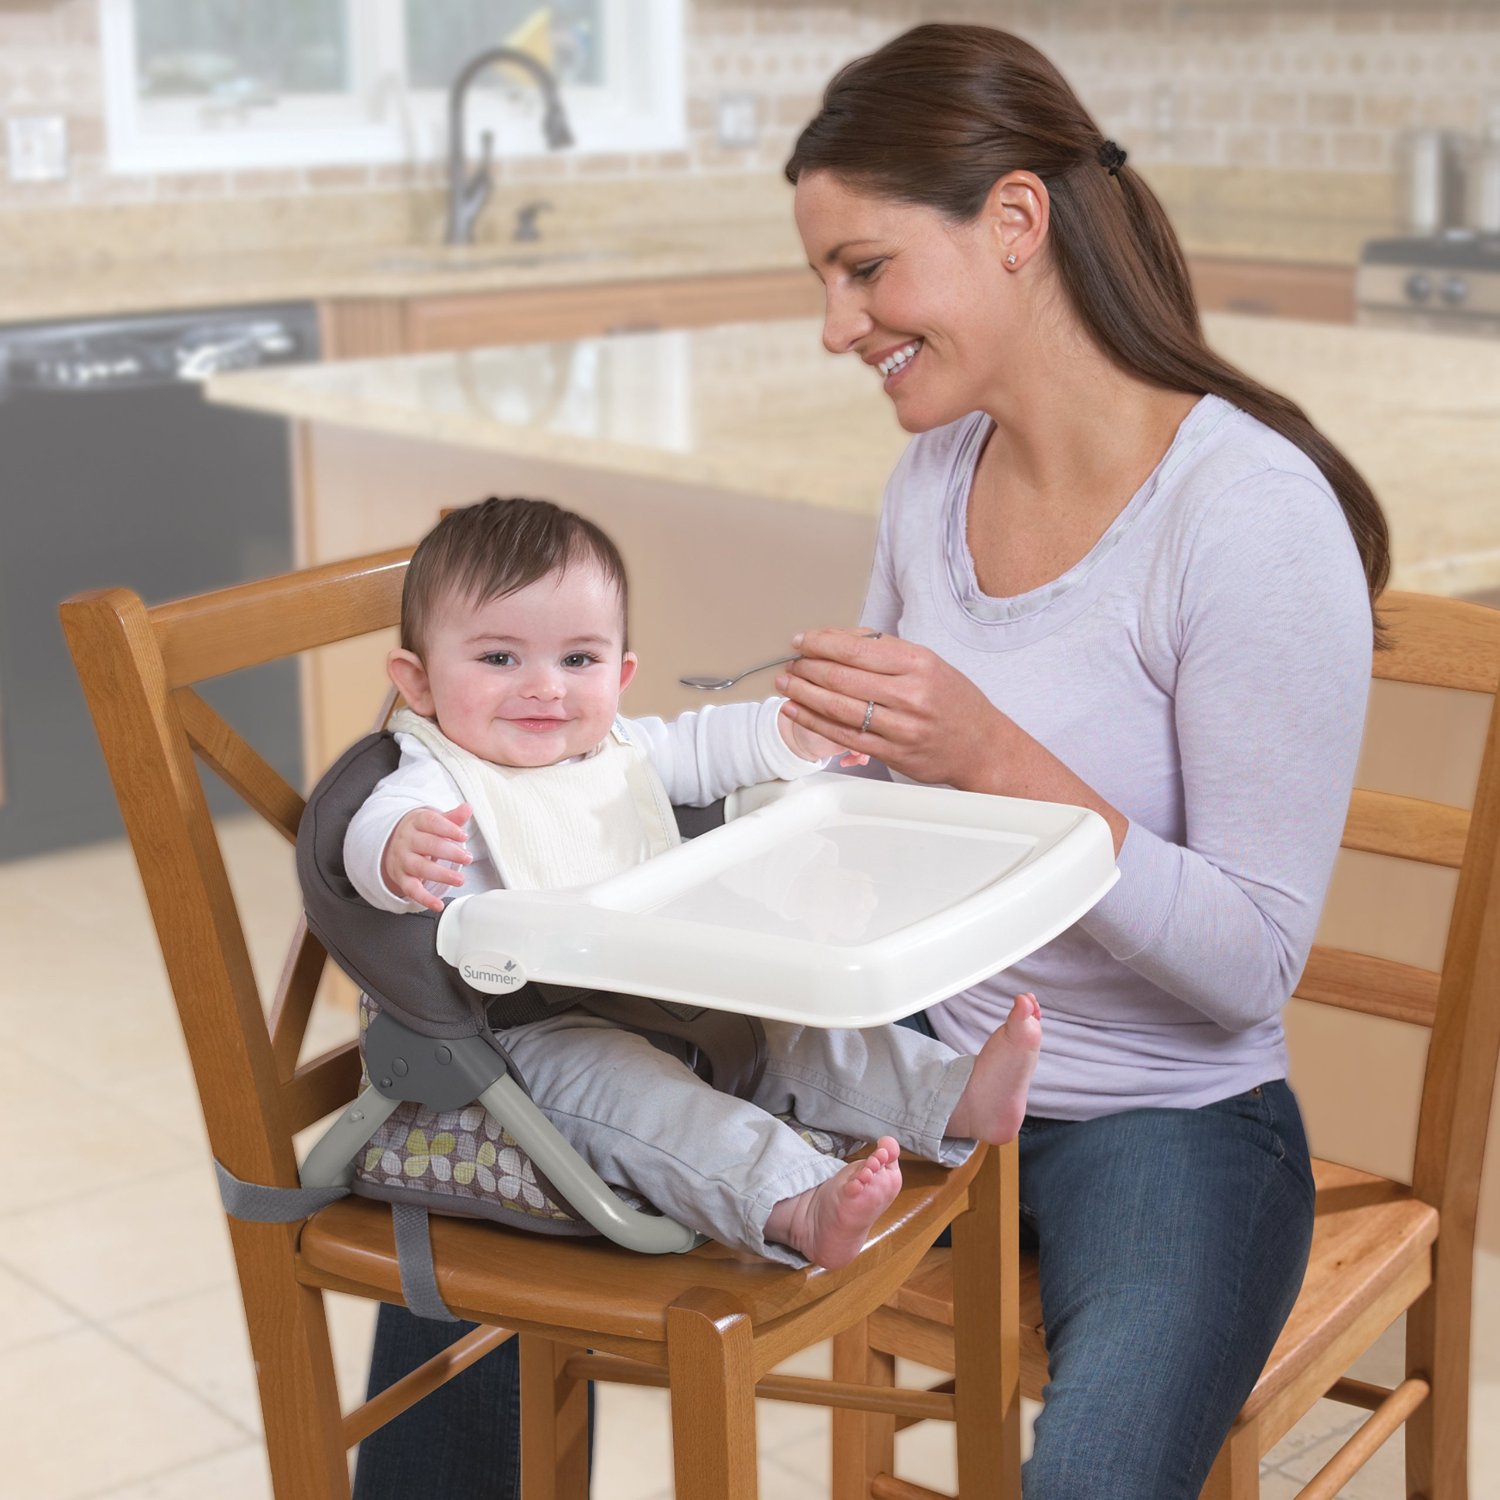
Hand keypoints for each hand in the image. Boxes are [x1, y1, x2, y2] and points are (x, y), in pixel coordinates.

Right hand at [381, 803, 473, 912]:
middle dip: (449, 852)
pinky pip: (411, 889)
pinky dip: (425, 899)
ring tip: (460, 880)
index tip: (463, 835)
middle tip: (467, 858)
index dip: (448, 829)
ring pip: (420, 867)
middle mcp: (407, 840)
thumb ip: (452, 818)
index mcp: (416, 823)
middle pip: (427, 845)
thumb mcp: (434, 821)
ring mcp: (402, 860)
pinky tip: (438, 904)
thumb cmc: (420, 832)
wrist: (392, 844)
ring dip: (441, 874)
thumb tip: (468, 808)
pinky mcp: (401, 878)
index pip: (431, 823)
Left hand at [777, 628, 1007, 789]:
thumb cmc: (954, 701)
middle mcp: (910, 694)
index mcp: (918, 664)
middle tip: (789, 663)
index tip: (801, 640)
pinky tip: (796, 712)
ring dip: (804, 694)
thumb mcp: (929, 662)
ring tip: (786, 684)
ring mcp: (900, 726)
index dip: (821, 643)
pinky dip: (813, 722)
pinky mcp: (892, 752)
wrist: (982, 746)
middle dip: (807, 668)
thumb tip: (837, 638)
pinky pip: (843, 735)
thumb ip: (884, 649)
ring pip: (838, 707)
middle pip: (842, 677)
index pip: (857, 648)